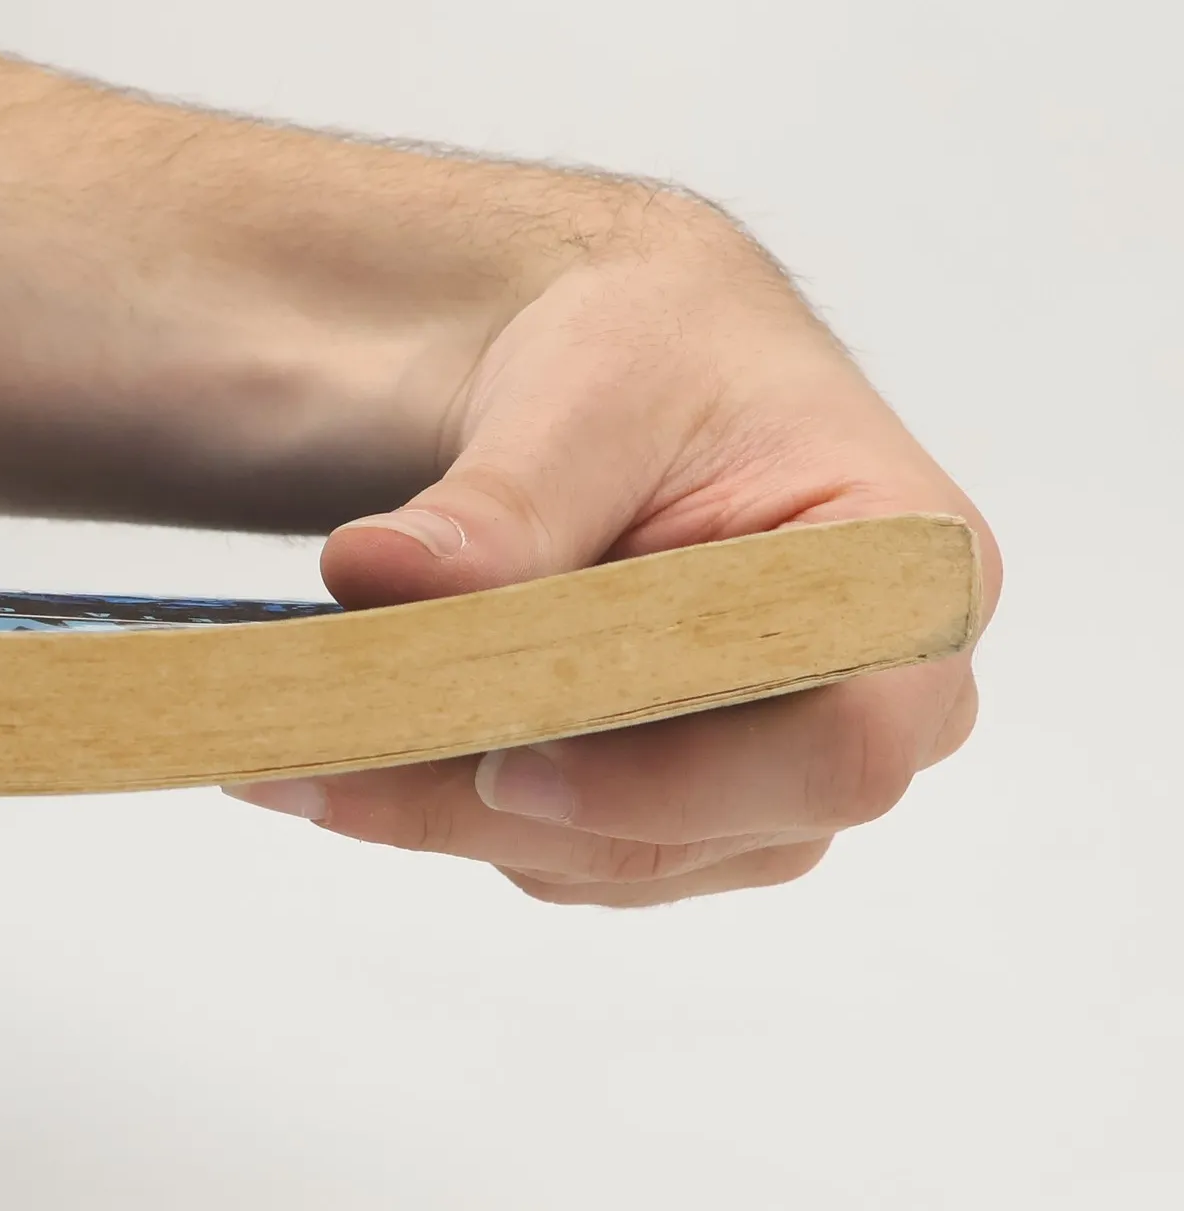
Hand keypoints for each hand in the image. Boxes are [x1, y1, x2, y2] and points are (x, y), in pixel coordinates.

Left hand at [229, 198, 999, 905]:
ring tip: (303, 753)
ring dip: (456, 819)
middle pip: (708, 826)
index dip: (680, 781)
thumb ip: (508, 499)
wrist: (630, 372)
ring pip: (622, 857)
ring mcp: (778, 773)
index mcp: (907, 582)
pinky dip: (457, 813)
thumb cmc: (658, 353)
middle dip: (503, 806)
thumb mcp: (589, 390)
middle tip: (321, 764)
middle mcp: (876, 704)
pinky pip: (572, 851)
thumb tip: (382, 576)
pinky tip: (358, 755)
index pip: (843, 742)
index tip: (510, 763)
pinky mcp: (685, 805)